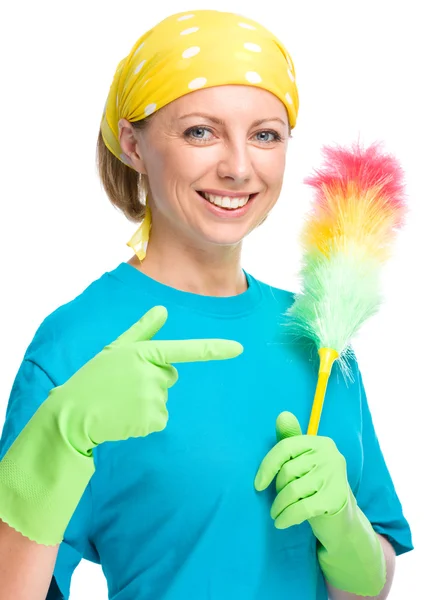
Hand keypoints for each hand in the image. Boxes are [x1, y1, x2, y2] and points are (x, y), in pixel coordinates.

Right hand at [56, 304, 242, 447]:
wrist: (73, 413)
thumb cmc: (94, 377)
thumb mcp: (116, 349)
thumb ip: (142, 330)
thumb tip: (162, 310)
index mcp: (144, 352)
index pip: (185, 350)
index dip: (214, 349)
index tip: (239, 348)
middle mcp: (152, 373)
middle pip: (170, 375)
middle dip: (153, 379)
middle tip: (124, 385)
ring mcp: (154, 398)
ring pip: (163, 397)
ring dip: (146, 401)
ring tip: (120, 402)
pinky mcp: (153, 420)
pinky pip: (160, 419)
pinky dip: (146, 420)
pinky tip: (125, 417)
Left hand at [254, 412, 348, 529]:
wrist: (341, 519)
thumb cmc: (315, 487)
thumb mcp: (303, 462)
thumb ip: (291, 440)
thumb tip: (282, 415)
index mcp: (320, 442)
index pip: (285, 447)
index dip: (267, 466)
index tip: (258, 485)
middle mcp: (330, 455)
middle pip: (287, 471)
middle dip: (277, 490)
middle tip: (277, 502)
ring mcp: (335, 476)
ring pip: (292, 491)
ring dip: (279, 506)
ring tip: (276, 513)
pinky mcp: (336, 499)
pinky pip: (300, 508)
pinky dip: (286, 517)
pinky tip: (280, 522)